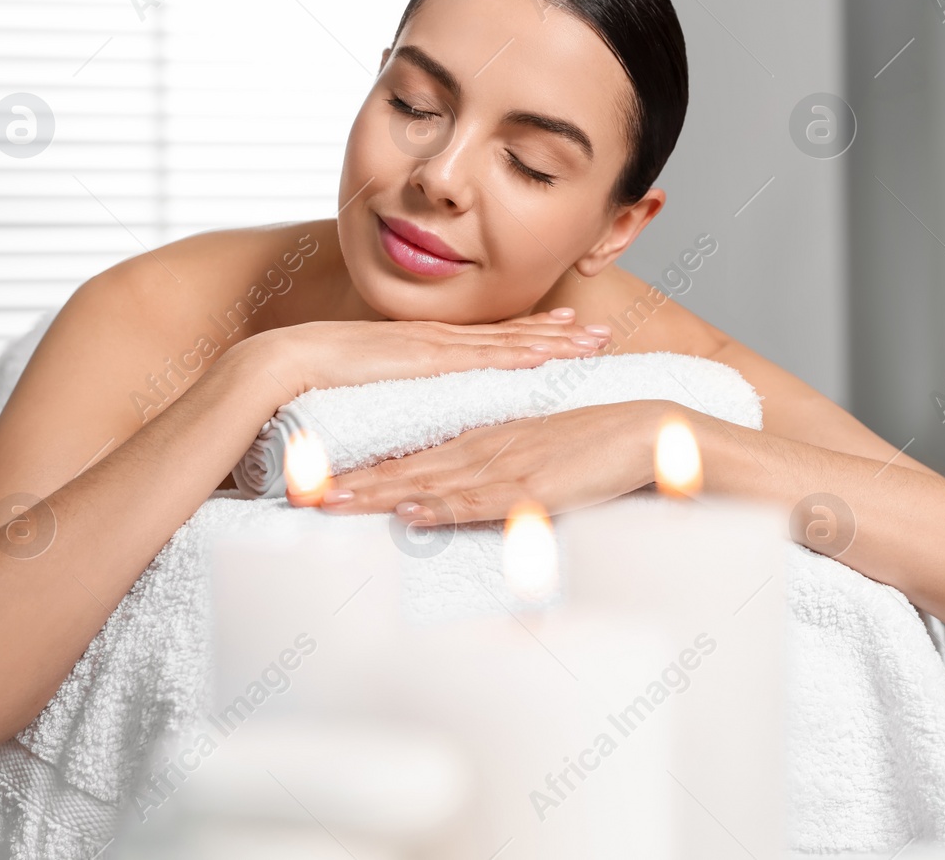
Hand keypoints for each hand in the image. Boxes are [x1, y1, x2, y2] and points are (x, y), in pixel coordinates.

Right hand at [261, 307, 613, 394]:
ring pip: (508, 342)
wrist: (281, 364)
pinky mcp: (427, 360)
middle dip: (556, 334)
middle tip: (598, 331)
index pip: (485, 342)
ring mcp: (433, 346)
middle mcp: (434, 341)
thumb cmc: (310, 380)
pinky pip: (485, 356)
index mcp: (421, 348)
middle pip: (508, 336)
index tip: (561, 331)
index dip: (525, 336)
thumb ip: (391, 400)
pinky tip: (554, 352)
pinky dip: (522, 351)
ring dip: (554, 341)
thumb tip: (405, 419)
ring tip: (593, 339)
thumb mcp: (366, 391)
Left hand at [297, 399, 669, 520]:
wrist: (645, 433)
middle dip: (352, 481)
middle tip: (299, 491)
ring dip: (380, 493)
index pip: (411, 456)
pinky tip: (412, 512)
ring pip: (431, 483)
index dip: (363, 468)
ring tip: (331, 503)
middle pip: (406, 468)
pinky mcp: (533, 488)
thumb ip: (495, 479)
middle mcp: (484, 450)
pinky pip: (480, 500)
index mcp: (482, 441)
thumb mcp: (534, 462)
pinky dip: (442, 507)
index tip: (319, 478)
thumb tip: (458, 502)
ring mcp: (506, 467)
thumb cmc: (594, 450)